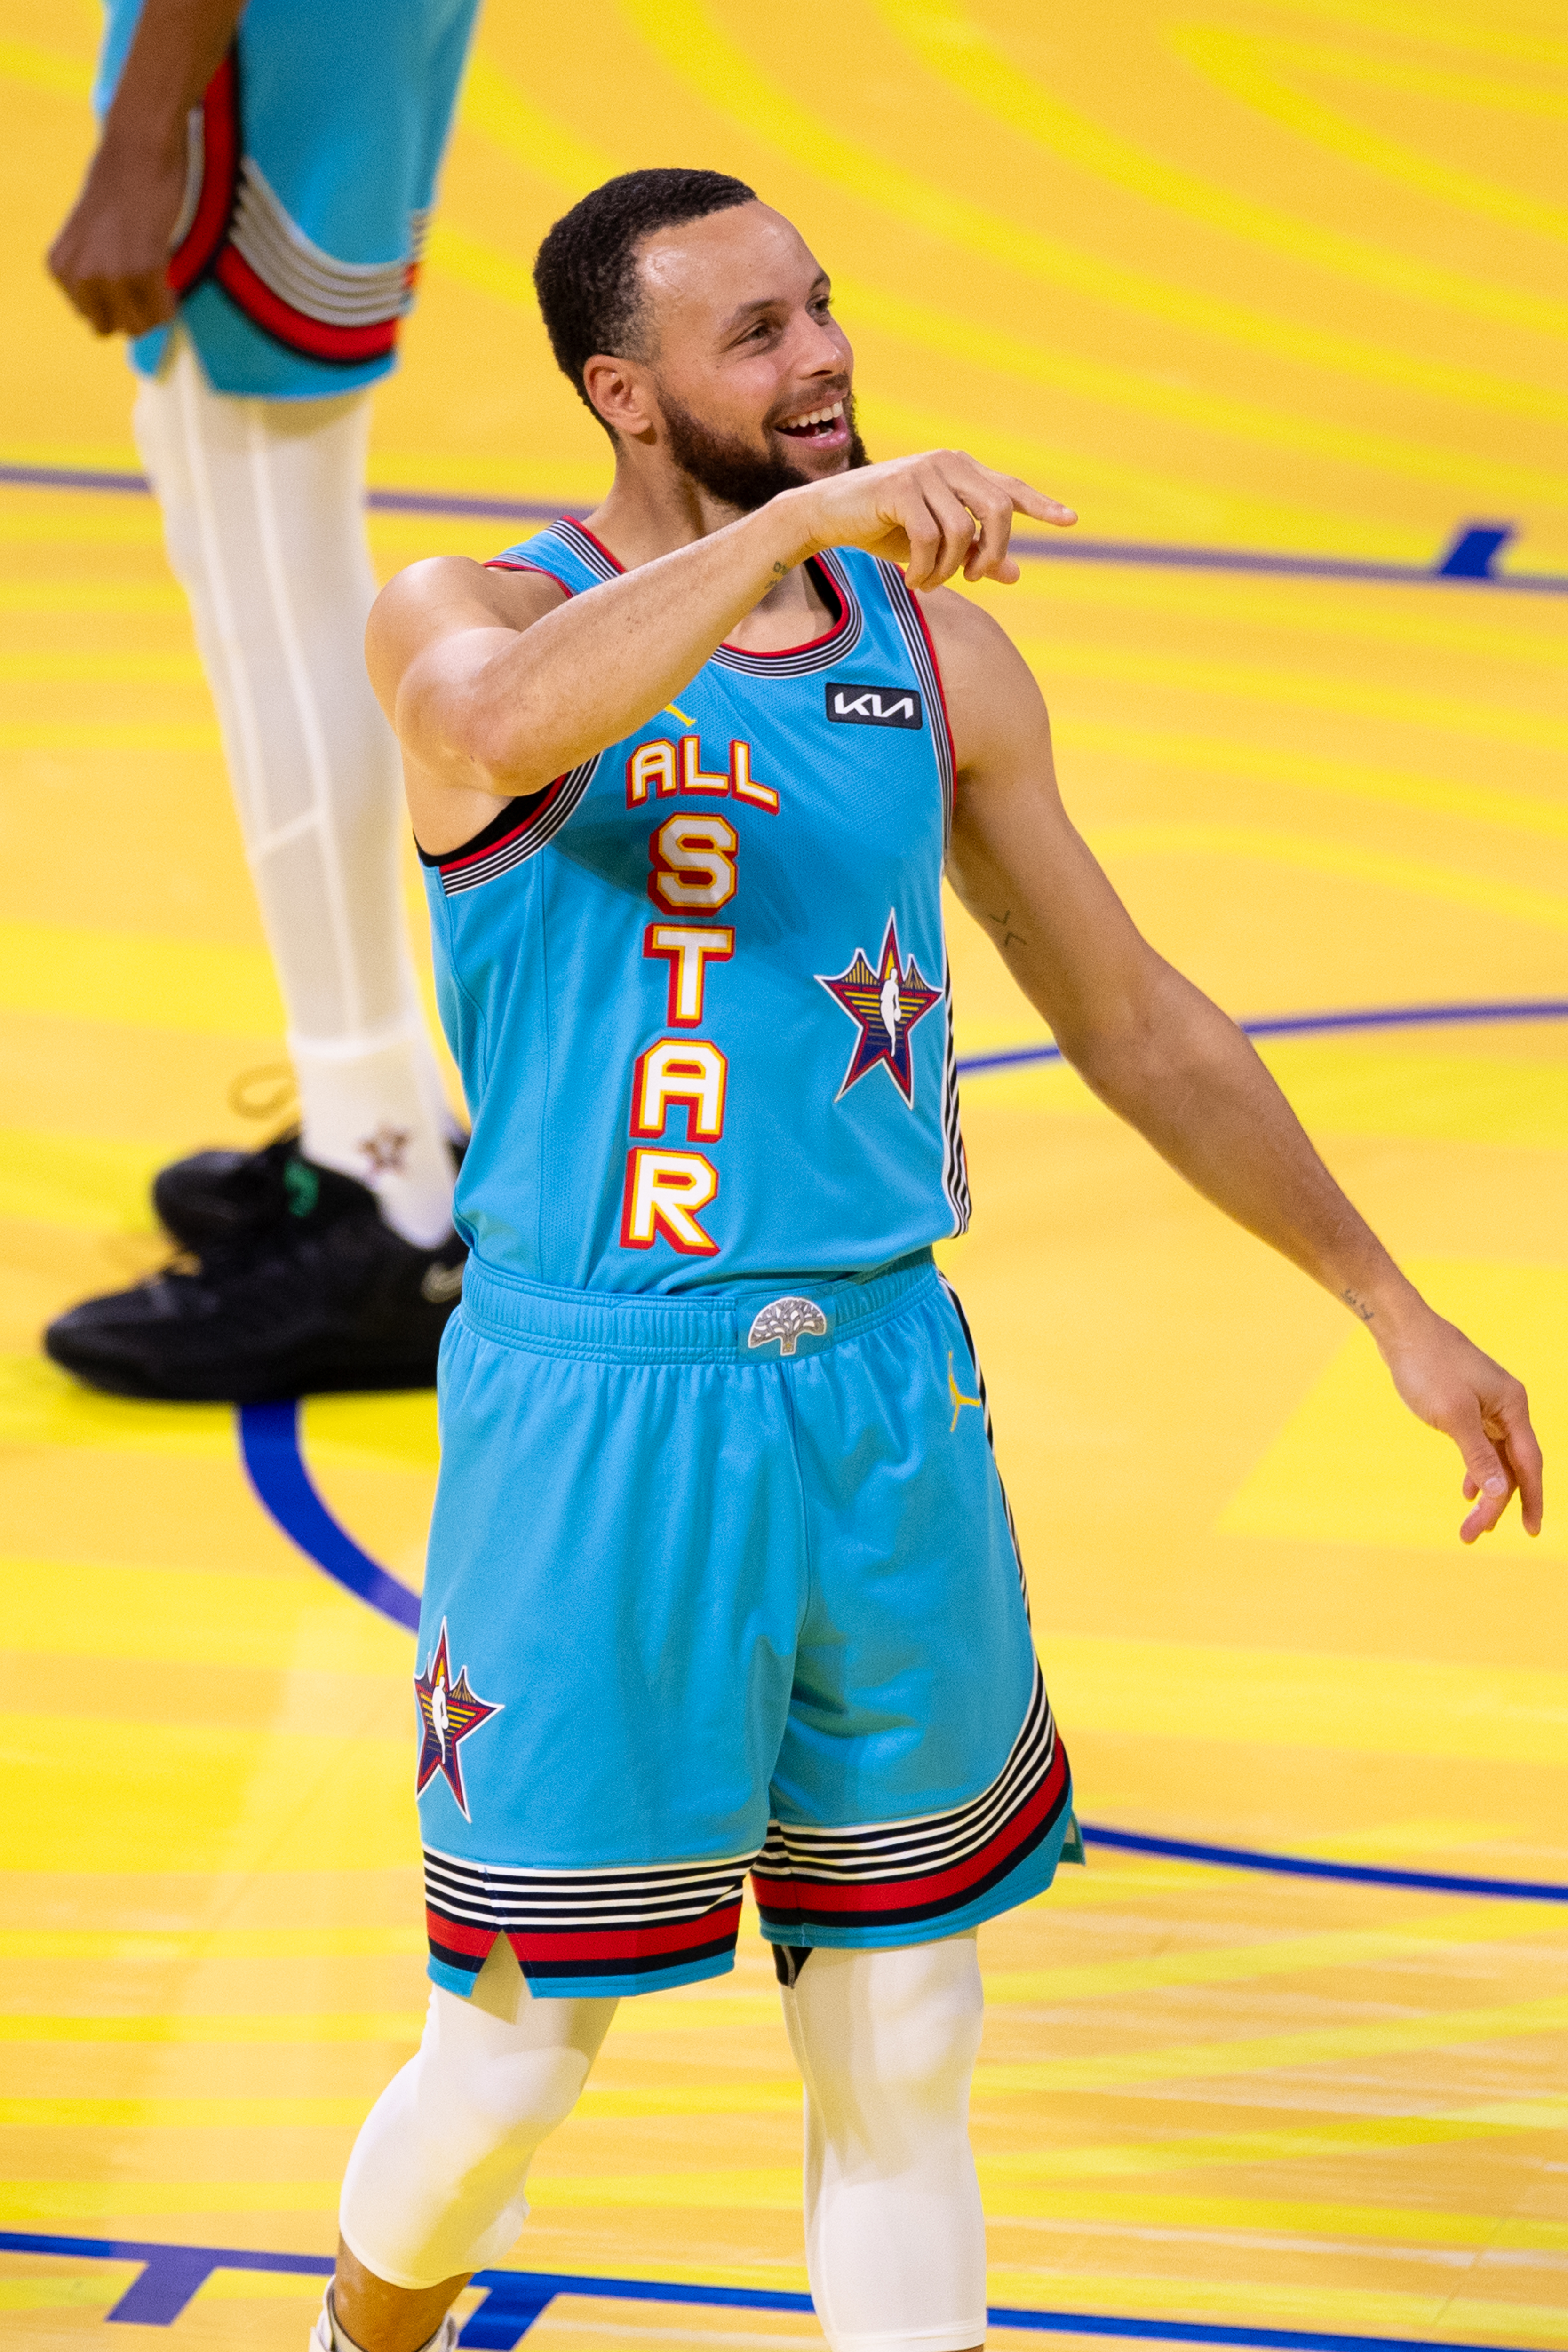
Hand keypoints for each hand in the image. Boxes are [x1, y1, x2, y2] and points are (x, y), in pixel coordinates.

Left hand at [47, 134, 187, 336]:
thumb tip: (107, 324)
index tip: (128, 278)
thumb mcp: (86, 236)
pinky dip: (170, 302)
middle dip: (134, 311)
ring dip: (154, 309)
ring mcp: (110, 274)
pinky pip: (162, 312)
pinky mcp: (142, 269)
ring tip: (158, 277)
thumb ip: (89, 272)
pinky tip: (167, 273)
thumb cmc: (117, 188)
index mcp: (60, 268)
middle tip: (147, 280)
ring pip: (138, 326)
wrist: (137, 150)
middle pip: (113, 328)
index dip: (116, 304)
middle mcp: (79, 275)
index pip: (92, 319)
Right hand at [788, 450, 1074, 590]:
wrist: (826, 515)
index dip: (1042, 505)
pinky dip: (925, 568)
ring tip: (929, 583)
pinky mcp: (900, 488)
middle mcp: (948, 463)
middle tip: (973, 579)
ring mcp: (925, 472)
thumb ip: (973, 553)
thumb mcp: (934, 544)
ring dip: (949, 569)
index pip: (1010, 489)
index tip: (1070, 520)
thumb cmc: (882, 527)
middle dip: (992, 553)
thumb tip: (1014, 574)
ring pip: (962, 531)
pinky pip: (930, 538)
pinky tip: (913, 579)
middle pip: (998, 511)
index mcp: (961, 470)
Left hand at [1376, 1303, 1542, 1543]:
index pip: (1528, 1463)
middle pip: (1512, 1464)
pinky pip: (1482, 1444)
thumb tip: (1499, 1490)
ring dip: (1486, 1489)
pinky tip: (1467, 1489)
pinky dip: (1475, 1468)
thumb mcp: (1452, 1416)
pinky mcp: (1469, 1403)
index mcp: (1512, 1407)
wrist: (1402, 1330)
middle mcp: (1507, 1406)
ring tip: (1472, 1522)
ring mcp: (1489, 1404)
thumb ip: (1478, 1455)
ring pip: (1496, 1457)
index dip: (1531, 1499)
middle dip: (1496, 1502)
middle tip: (1472, 1534)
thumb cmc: (1427, 1368)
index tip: (1530, 1532)